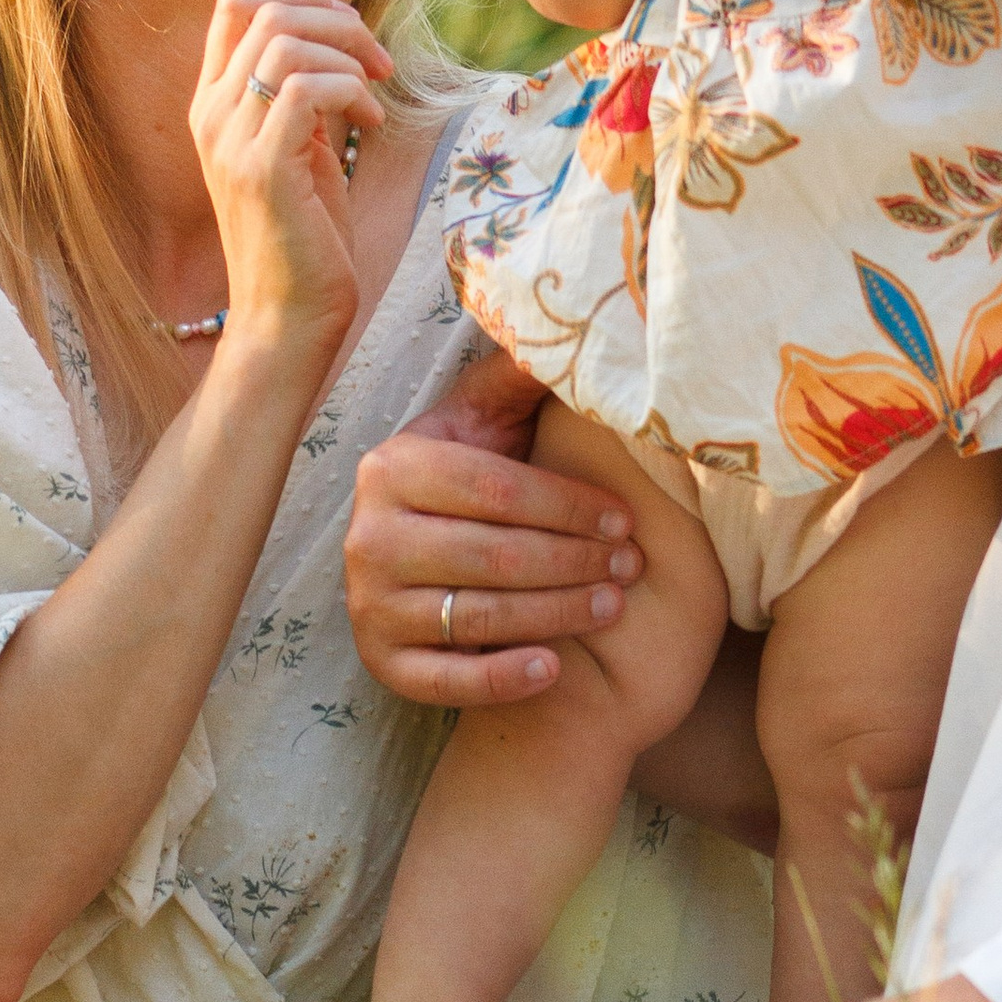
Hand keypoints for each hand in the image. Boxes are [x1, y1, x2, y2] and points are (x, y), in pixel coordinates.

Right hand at [190, 0, 393, 382]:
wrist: (288, 318)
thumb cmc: (304, 235)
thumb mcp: (299, 148)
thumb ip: (300, 96)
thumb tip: (335, 41)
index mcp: (214, 103)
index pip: (234, 3)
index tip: (350, 34)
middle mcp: (210, 114)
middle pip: (264, 9)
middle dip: (338, 20)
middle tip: (379, 62)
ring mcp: (230, 141)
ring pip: (285, 41)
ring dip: (349, 55)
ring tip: (375, 95)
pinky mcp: (262, 169)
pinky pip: (307, 89)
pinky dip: (352, 91)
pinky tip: (370, 125)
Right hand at [346, 363, 644, 707]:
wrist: (411, 553)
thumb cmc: (468, 476)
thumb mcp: (481, 418)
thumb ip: (518, 377)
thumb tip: (565, 320)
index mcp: (393, 468)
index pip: (496, 490)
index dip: (567, 504)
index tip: (626, 515)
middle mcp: (370, 538)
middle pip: (493, 555)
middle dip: (574, 559)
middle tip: (632, 563)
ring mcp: (370, 606)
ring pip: (478, 616)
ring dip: (557, 614)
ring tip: (614, 603)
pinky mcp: (381, 663)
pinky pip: (444, 681)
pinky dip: (500, 679)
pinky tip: (553, 669)